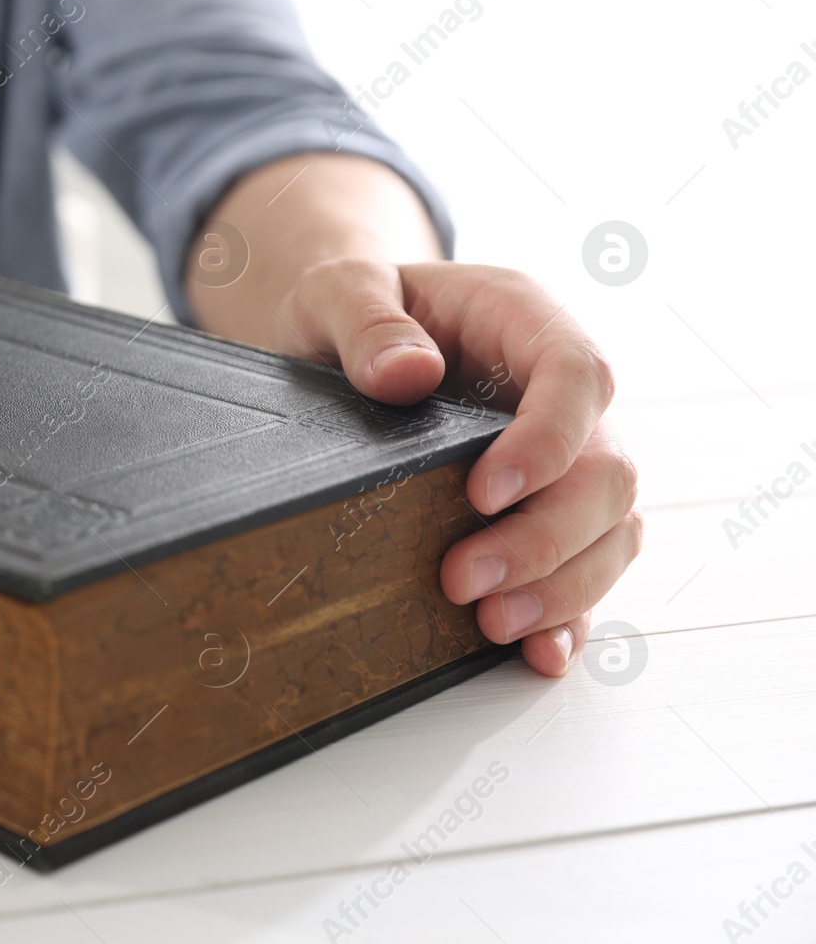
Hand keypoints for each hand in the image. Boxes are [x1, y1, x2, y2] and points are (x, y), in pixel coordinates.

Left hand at [271, 257, 640, 677]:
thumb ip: (364, 320)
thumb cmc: (351, 308)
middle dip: (547, 536)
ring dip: (563, 585)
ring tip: (492, 624)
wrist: (344, 335)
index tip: (483, 493)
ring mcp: (561, 454)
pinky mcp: (543, 507)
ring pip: (610, 527)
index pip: (577, 375)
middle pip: (606, 469)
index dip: (548, 441)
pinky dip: (570, 612)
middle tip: (465, 580)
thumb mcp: (335, 291)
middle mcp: (559, 392)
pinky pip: (584, 565)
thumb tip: (405, 376)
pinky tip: (540, 652)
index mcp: (525, 319)